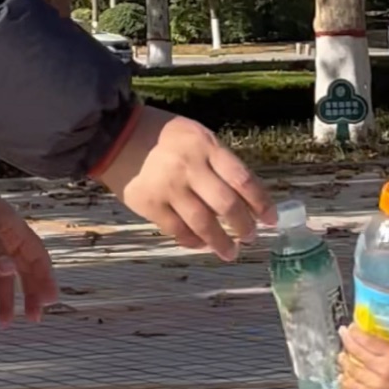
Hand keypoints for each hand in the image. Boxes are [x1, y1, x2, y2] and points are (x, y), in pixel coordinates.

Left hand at [0, 174, 56, 325]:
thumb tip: (9, 272)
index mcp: (16, 232)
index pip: (37, 258)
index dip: (46, 279)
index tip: (51, 300)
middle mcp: (7, 242)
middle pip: (23, 273)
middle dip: (29, 295)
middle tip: (33, 319)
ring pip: (2, 279)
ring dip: (5, 299)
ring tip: (3, 322)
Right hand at [92, 106, 275, 260]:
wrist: (117, 136)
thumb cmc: (164, 137)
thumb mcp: (197, 136)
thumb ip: (219, 162)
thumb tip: (244, 197)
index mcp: (206, 146)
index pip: (242, 179)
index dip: (261, 202)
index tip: (271, 219)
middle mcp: (189, 168)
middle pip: (226, 204)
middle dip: (244, 226)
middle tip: (251, 237)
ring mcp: (169, 188)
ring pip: (203, 223)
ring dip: (221, 242)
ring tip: (230, 252)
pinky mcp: (150, 205)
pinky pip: (178, 231)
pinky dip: (193, 241)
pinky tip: (202, 244)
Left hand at [338, 323, 388, 388]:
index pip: (367, 341)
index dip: (355, 333)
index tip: (350, 326)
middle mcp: (380, 371)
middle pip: (356, 354)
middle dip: (347, 342)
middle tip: (342, 334)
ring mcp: (375, 386)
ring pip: (352, 372)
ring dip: (344, 362)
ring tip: (341, 355)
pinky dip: (346, 383)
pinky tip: (343, 378)